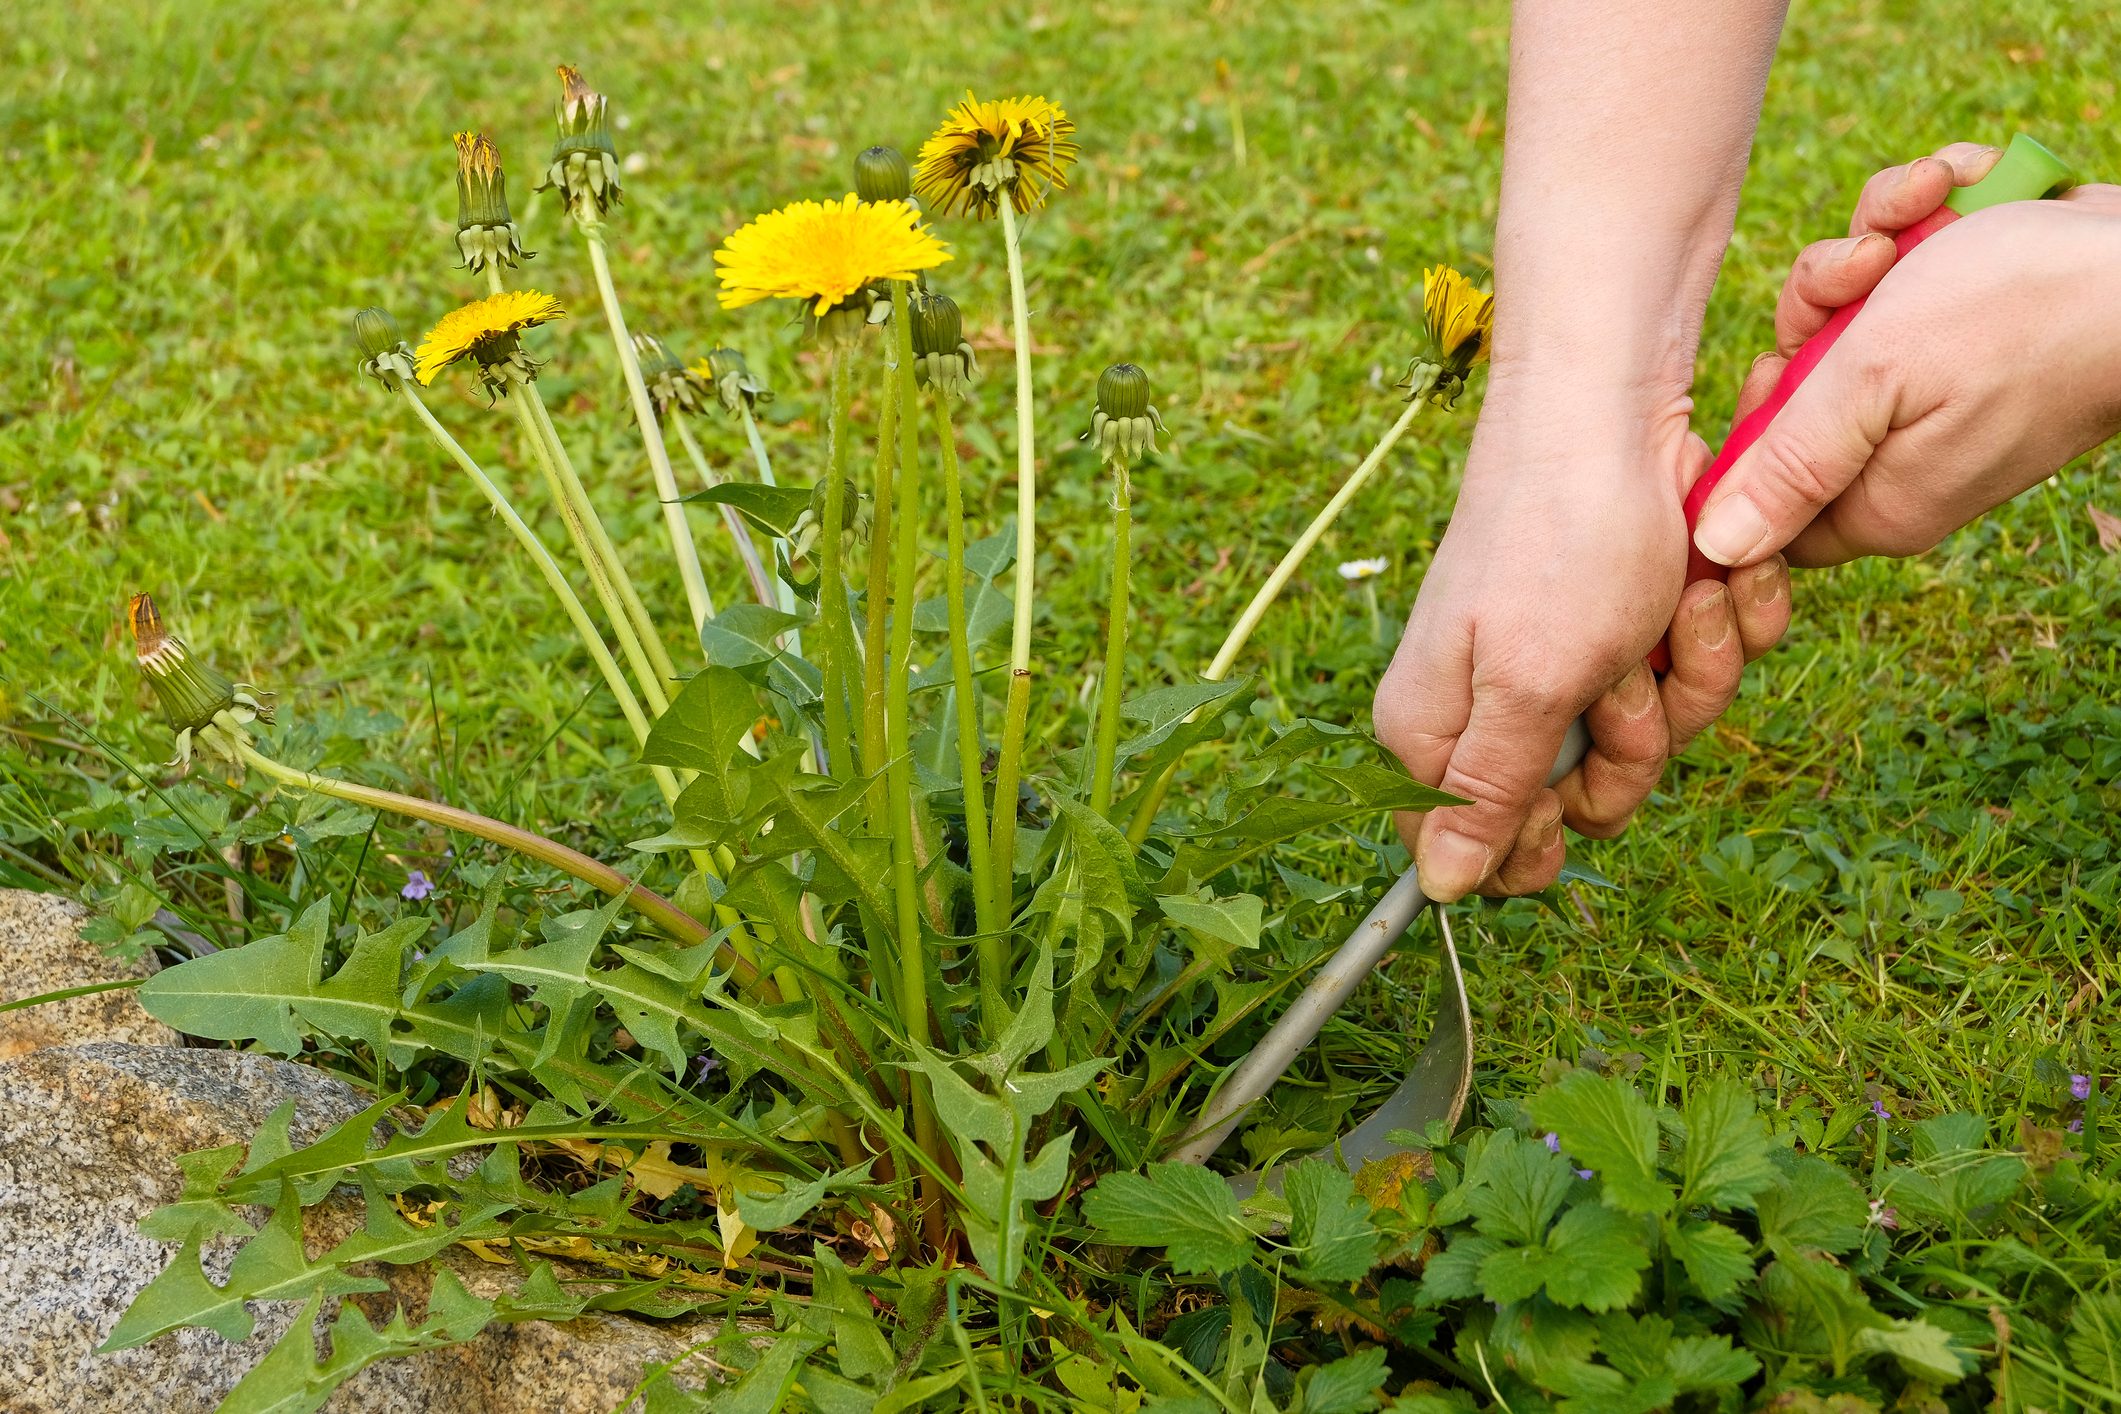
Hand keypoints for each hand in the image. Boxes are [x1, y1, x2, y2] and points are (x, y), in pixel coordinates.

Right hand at [1374, 372, 1791, 900]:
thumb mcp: (1529, 685)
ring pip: (1653, 742)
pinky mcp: (1632, 630)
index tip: (1566, 799)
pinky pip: (1694, 679)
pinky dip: (1716, 630)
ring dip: (1687, 674)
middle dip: (1634, 745)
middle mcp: (1495, 706)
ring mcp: (1570, 666)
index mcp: (1436, 730)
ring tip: (1670, 600)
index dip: (1532, 842)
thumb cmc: (1561, 539)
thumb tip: (1444, 891)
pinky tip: (1703, 576)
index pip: (1470, 852)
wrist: (1620, 410)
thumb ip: (1487, 796)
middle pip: (1581, 806)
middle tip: (1626, 673)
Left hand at [1695, 150, 2120, 567]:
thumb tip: (1716, 546)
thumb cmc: (2020, 313)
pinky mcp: (1963, 330)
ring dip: (1873, 242)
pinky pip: (1904, 274)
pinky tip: (1956, 189)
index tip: (1777, 364)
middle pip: (1796, 394)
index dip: (1752, 427)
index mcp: (1877, 501)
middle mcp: (1902, 457)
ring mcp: (1935, 392)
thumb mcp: (1875, 381)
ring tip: (1928, 209)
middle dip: (1818, 308)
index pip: (1765, 500)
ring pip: (1845, 317)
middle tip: (1863, 271)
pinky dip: (1924, 217)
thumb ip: (1791, 464)